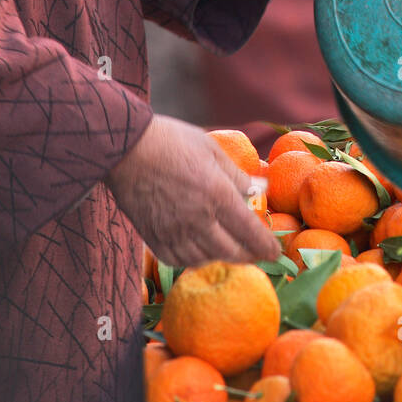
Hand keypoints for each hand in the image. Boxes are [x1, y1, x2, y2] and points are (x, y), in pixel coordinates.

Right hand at [106, 114, 280, 266]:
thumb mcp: (211, 150)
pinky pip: (178, 259)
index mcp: (217, 195)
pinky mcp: (153, 237)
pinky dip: (193, 259)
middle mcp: (198, 219)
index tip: (276, 252)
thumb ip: (237, 175)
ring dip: (222, 257)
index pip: (250, 232)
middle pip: (231, 252)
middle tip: (257, 254)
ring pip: (205, 259)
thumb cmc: (171, 142)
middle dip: (249, 256)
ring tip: (230, 249)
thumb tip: (262, 188)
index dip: (266, 246)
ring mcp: (174, 232)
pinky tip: (199, 250)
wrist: (125, 149)